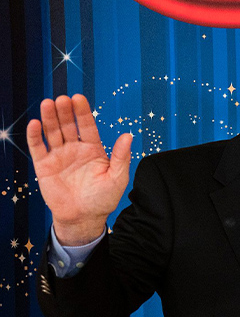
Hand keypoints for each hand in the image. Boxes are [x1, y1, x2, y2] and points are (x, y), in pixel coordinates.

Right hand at [26, 94, 133, 244]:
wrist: (83, 218)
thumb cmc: (103, 199)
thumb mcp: (117, 178)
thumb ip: (121, 157)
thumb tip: (128, 135)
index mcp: (92, 150)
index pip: (87, 126)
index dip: (82, 112)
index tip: (79, 98)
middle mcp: (74, 149)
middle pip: (67, 125)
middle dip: (64, 112)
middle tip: (62, 99)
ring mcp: (58, 156)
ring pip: (52, 132)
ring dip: (49, 118)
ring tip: (48, 104)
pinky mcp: (44, 166)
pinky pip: (38, 148)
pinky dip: (35, 136)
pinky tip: (35, 123)